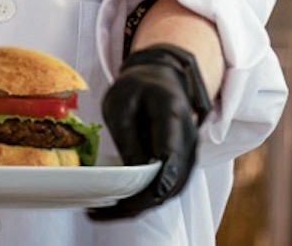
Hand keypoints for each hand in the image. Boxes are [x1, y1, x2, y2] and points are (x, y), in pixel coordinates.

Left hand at [88, 44, 212, 220]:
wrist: (162, 79)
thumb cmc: (138, 87)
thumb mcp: (121, 103)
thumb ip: (127, 136)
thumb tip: (133, 172)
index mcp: (172, 115)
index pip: (172, 151)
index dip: (164, 175)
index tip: (152, 194)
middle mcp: (188, 138)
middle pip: (174, 180)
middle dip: (141, 201)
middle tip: (101, 211)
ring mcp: (189, 153)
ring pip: (172, 190)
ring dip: (141, 206)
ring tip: (103, 212)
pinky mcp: (182, 164)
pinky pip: (168, 187)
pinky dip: (146, 200)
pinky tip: (119, 205)